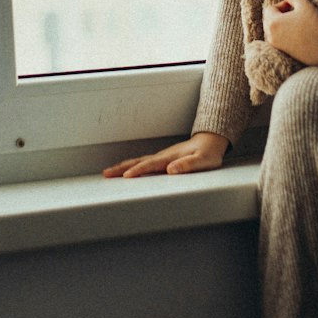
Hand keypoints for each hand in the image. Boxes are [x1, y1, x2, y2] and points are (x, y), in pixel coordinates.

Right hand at [102, 131, 228, 178]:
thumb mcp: (203, 161)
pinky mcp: (163, 159)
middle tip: (106, 173)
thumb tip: (171, 169)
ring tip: (109, 172)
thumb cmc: (208, 153)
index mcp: (170, 158)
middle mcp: (163, 156)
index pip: (150, 164)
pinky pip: (144, 162)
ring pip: (139, 161)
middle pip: (138, 161)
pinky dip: (132, 166)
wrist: (210, 141)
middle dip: (122, 168)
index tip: (125, 176)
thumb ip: (188, 165)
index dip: (138, 170)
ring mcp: (162, 157)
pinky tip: (127, 170)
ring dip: (123, 166)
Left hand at [263, 0, 317, 66]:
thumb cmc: (315, 23)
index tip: (295, 7)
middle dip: (279, 15)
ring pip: (272, 32)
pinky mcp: (283, 54)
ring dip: (280, 26)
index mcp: (273, 22)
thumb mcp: (304, 4)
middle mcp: (271, 36)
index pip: (270, 9)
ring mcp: (276, 46)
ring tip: (296, 24)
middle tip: (296, 14)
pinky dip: (283, 37)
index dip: (282, 5)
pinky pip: (277, 42)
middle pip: (269, 20)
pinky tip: (298, 35)